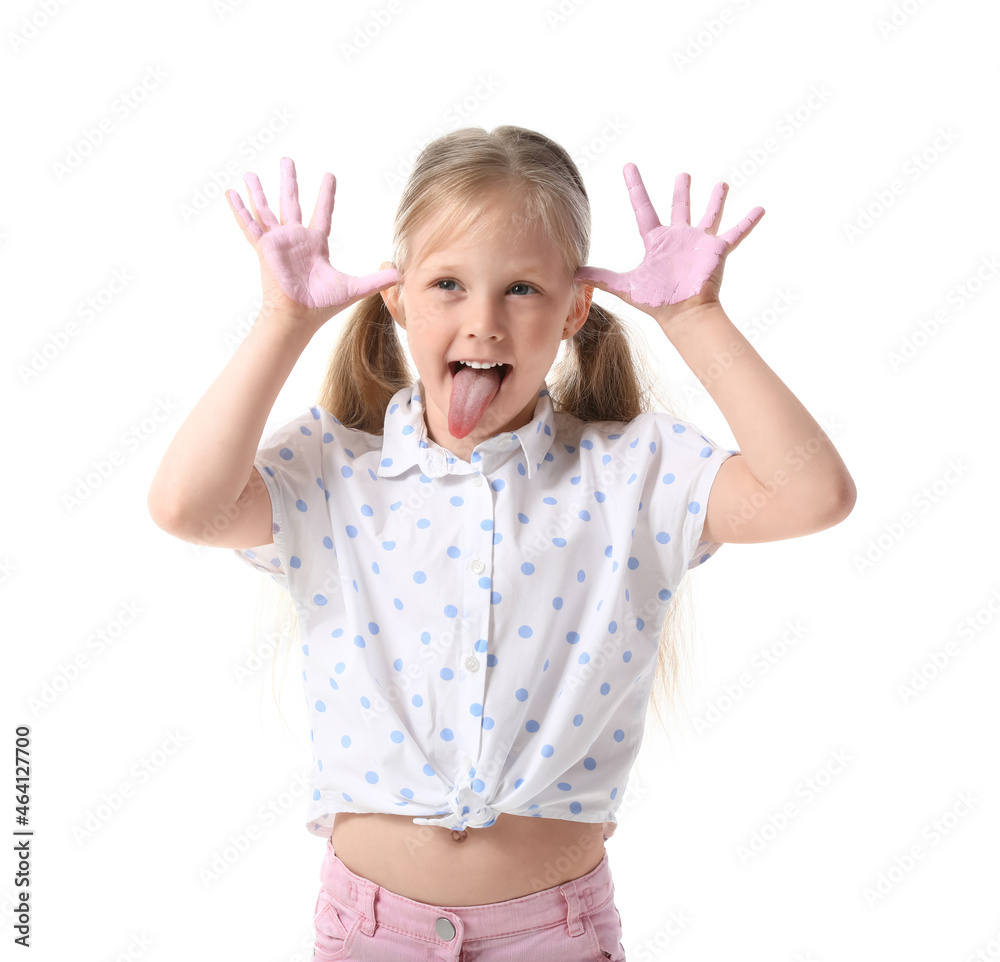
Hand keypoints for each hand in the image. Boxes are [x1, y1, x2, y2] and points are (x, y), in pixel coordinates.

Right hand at [226, 157, 398, 323]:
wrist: (298, 316)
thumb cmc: (322, 305)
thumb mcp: (355, 287)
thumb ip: (377, 279)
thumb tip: (401, 274)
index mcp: (315, 244)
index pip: (322, 212)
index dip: (326, 194)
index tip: (328, 175)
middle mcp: (295, 239)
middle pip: (290, 202)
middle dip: (289, 181)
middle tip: (287, 160)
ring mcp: (278, 242)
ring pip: (266, 210)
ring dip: (258, 192)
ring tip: (249, 174)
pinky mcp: (264, 248)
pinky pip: (249, 225)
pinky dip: (239, 210)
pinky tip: (230, 193)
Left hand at [575, 164, 763, 323]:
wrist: (684, 316)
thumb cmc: (657, 303)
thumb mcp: (626, 286)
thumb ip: (601, 277)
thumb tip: (573, 273)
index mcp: (656, 242)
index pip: (643, 208)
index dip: (636, 187)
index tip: (629, 166)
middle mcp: (678, 238)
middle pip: (679, 208)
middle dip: (681, 191)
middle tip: (682, 174)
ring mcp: (698, 243)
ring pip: (708, 215)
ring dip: (715, 200)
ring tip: (721, 185)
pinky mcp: (717, 251)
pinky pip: (736, 233)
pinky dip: (748, 221)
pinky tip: (760, 209)